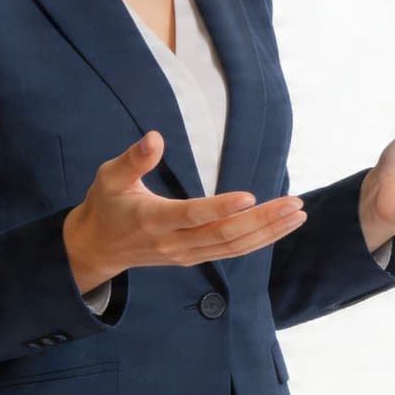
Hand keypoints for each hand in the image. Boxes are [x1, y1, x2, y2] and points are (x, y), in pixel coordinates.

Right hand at [62, 130, 305, 293]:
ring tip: (298, 214)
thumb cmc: (106, 205)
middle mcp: (173, 243)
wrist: (96, 248)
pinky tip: (281, 227)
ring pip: (233, 247)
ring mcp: (186, 254)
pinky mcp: (194, 257)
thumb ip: (133, 159)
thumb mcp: (109, 178)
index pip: (192, 215)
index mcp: (153, 220)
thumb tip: (154, 137)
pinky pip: (231, 252)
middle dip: (262, 220)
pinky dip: (258, 241)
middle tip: (294, 203)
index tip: (249, 196)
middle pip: (223, 235)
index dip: (220, 207)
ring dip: (268, 232)